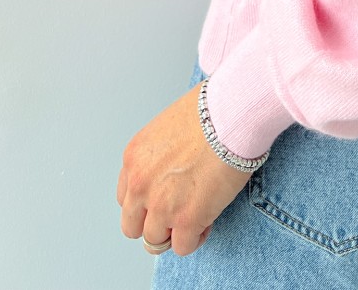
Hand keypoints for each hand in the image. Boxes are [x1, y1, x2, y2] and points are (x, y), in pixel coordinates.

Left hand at [117, 81, 252, 256]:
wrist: (231, 114)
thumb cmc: (210, 111)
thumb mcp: (168, 127)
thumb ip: (161, 155)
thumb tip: (173, 171)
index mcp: (134, 159)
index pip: (127, 197)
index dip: (148, 200)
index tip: (166, 196)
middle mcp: (140, 185)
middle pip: (133, 225)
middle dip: (155, 221)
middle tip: (178, 211)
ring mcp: (161, 205)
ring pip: (155, 240)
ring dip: (175, 231)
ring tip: (198, 213)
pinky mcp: (187, 219)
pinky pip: (183, 247)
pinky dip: (195, 238)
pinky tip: (208, 219)